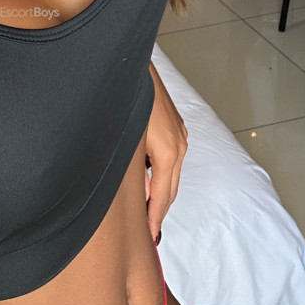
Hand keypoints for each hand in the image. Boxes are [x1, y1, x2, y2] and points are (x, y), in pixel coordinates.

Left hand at [144, 63, 187, 245]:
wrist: (130, 65)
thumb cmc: (126, 101)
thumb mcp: (127, 143)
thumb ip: (133, 172)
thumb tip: (139, 195)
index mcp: (169, 151)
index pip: (162, 195)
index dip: (155, 218)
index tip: (150, 238)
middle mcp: (179, 144)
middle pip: (170, 188)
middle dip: (159, 210)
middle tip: (149, 234)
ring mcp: (178, 133)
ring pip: (169, 173)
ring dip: (159, 192)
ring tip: (146, 213)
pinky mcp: (173, 125)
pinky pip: (168, 158)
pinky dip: (159, 174)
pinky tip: (146, 180)